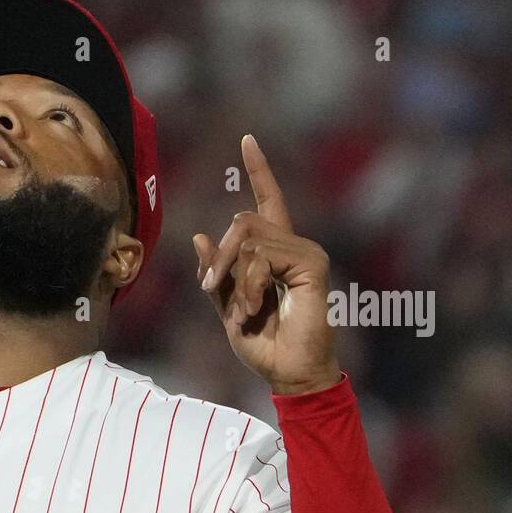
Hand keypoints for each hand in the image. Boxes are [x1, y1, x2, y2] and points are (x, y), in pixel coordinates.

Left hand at [192, 135, 340, 395]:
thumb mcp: (226, 307)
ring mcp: (305, 252)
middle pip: (242, 221)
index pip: (267, 201)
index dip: (258, 170)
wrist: (287, 372)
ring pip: (249, 240)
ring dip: (236, 280)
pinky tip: (256, 307)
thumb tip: (199, 236)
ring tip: (246, 310)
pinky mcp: (312, 263)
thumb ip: (216, 273)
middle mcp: (293, 245)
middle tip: (212, 290)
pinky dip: (250, 284)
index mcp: (274, 253)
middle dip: (220, 257)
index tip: (247, 140)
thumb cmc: (262, 344)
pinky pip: (263, 257)